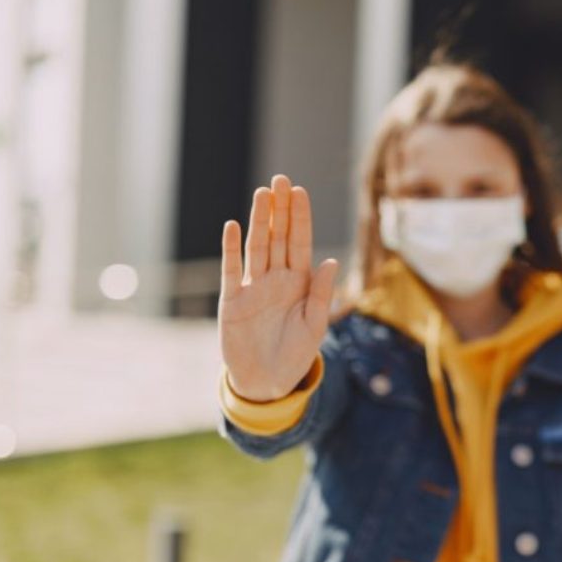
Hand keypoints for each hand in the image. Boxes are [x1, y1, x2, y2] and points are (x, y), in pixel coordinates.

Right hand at [219, 174, 338, 401]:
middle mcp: (276, 279)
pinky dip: (231, 249)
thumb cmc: (295, 354)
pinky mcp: (232, 301)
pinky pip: (231, 270)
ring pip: (257, 247)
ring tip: (262, 194)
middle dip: (280, 209)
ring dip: (259, 221)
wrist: (268, 382)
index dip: (300, 218)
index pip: (300, 243)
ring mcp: (253, 288)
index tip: (300, 191)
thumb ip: (321, 294)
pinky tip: (233, 226)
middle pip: (278, 237)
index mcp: (299, 283)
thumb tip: (330, 261)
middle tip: (281, 179)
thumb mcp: (315, 325)